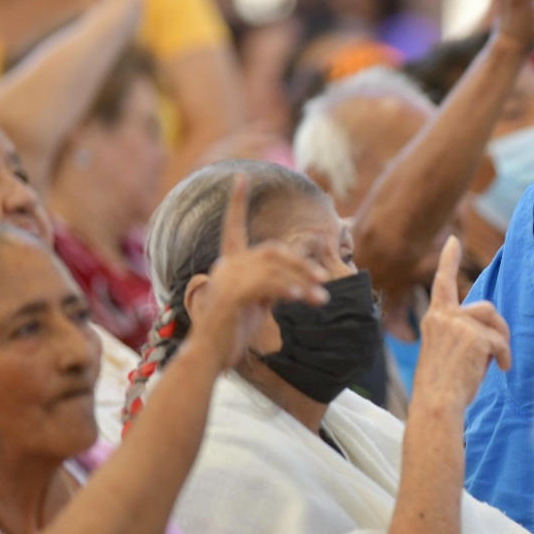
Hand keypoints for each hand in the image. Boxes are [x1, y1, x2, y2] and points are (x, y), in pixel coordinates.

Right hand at [191, 178, 330, 368]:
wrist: (209, 355)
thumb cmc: (233, 330)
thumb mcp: (256, 301)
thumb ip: (272, 284)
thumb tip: (298, 281)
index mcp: (229, 262)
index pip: (232, 226)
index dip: (237, 202)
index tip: (241, 177)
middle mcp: (226, 265)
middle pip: (272, 250)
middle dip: (302, 265)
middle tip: (324, 281)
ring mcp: (226, 280)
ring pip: (274, 268)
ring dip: (303, 282)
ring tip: (322, 299)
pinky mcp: (231, 297)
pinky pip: (266, 286)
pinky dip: (288, 289)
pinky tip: (304, 299)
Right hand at [411, 237, 511, 407]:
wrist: (436, 404)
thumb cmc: (443, 386)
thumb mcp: (448, 351)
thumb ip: (463, 333)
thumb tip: (493, 331)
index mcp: (434, 319)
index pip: (442, 283)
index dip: (448, 260)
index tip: (453, 240)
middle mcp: (443, 316)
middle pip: (485, 307)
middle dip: (498, 326)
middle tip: (501, 351)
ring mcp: (459, 324)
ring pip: (494, 320)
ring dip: (501, 340)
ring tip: (499, 361)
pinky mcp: (475, 336)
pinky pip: (500, 341)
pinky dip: (505, 356)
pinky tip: (501, 369)